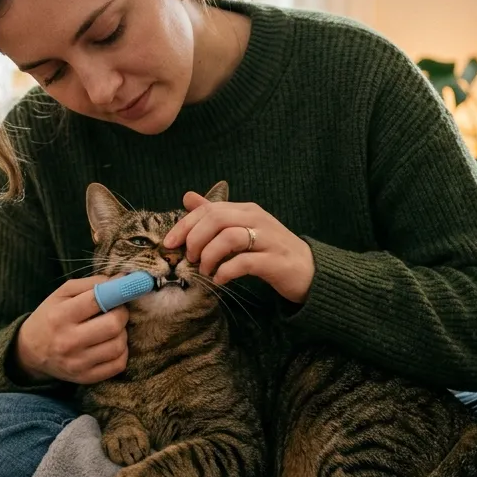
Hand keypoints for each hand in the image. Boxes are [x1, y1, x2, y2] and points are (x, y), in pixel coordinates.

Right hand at [15, 276, 129, 383]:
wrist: (30, 352)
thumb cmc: (50, 316)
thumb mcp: (62, 294)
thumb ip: (91, 284)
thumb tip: (123, 280)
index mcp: (60, 315)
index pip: (100, 300)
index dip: (119, 292)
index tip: (127, 289)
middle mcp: (68, 341)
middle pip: (114, 325)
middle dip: (122, 314)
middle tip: (116, 311)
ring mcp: (78, 363)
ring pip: (119, 345)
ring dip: (121, 333)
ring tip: (111, 328)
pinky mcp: (86, 377)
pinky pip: (118, 364)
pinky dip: (121, 352)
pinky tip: (111, 344)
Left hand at [163, 192, 314, 303]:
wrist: (308, 271)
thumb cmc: (269, 250)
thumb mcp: (241, 228)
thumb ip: (215, 214)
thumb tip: (187, 197)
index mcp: (246, 210)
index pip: (209, 209)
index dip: (184, 225)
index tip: (169, 244)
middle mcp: (257, 219)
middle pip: (216, 219)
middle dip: (195, 239)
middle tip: (190, 258)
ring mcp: (268, 239)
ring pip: (229, 238)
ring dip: (209, 256)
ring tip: (205, 270)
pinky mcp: (274, 261)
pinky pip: (244, 262)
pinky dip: (226, 271)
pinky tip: (220, 279)